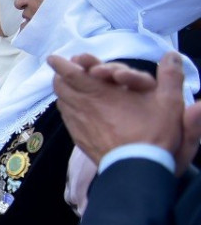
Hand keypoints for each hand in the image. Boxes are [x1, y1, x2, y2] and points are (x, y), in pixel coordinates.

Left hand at [51, 51, 200, 172]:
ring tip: (70, 86)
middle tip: (66, 70)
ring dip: (64, 91)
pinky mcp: (79, 138)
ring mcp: (79, 124)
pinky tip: (76, 108)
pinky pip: (67, 117)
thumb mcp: (169, 104)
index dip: (61, 64)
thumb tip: (171, 56)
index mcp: (100, 93)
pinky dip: (68, 108)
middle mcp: (83, 106)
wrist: (138, 168)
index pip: (71, 73)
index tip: (53, 58)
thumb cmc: (152, 134)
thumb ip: (170, 77)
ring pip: (62, 101)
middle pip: (61, 86)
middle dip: (61, 75)